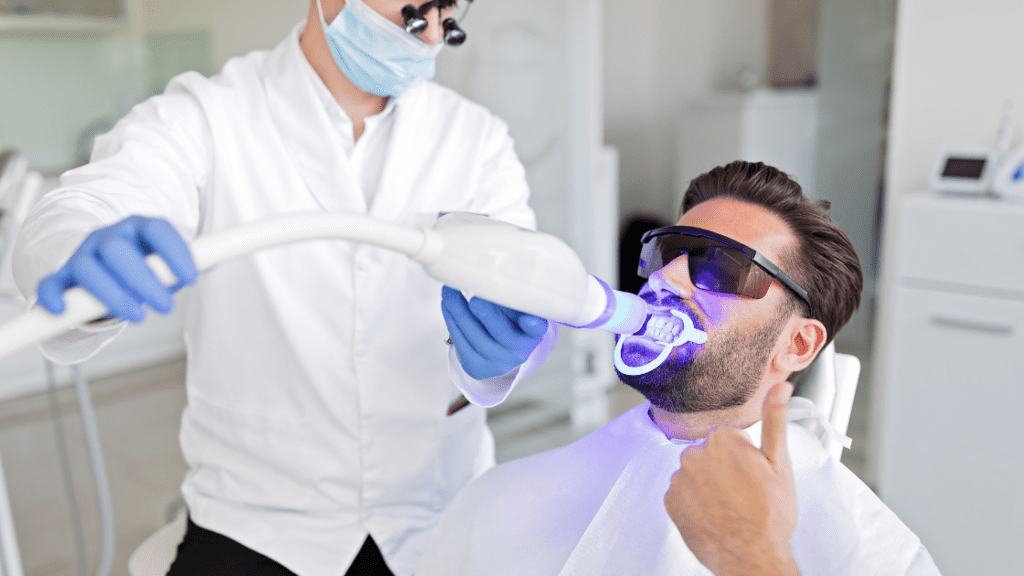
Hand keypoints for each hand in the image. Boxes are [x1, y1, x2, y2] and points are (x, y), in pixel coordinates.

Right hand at [37, 216, 196, 322]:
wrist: (106, 265)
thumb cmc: (144, 266)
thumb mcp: (166, 265)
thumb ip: (182, 267)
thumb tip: (204, 268)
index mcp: (139, 227)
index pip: (157, 229)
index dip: (176, 252)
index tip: (192, 278)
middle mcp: (109, 237)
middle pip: (119, 251)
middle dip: (145, 280)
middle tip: (167, 307)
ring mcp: (83, 254)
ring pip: (88, 268)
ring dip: (112, 294)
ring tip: (137, 316)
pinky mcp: (62, 276)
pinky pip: (51, 283)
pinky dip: (54, 296)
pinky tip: (64, 311)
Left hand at [441, 286, 548, 379]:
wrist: (500, 350)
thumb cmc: (509, 320)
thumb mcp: (517, 307)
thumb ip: (510, 293)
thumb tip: (488, 266)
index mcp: (533, 334)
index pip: (537, 329)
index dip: (533, 324)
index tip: (528, 318)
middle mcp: (519, 350)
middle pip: (502, 333)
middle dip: (487, 315)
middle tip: (476, 298)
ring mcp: (497, 361)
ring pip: (476, 338)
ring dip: (459, 312)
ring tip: (450, 292)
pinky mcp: (476, 366)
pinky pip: (461, 344)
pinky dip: (452, 321)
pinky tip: (447, 304)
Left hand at [664, 382, 799, 575]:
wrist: (752, 558)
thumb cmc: (770, 514)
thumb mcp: (779, 464)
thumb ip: (775, 420)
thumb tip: (780, 387)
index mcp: (721, 440)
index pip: (728, 439)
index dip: (743, 458)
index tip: (752, 476)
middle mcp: (694, 454)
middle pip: (708, 455)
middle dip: (722, 470)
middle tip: (742, 494)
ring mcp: (679, 479)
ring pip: (694, 474)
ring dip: (706, 486)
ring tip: (728, 507)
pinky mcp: (669, 502)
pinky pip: (681, 494)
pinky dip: (693, 503)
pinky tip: (712, 515)